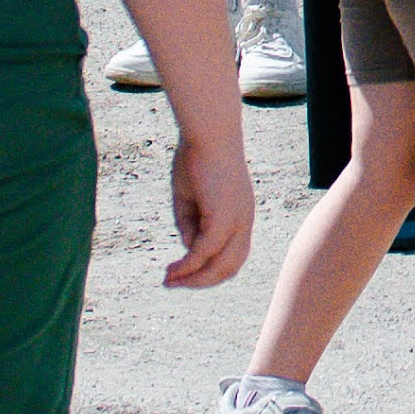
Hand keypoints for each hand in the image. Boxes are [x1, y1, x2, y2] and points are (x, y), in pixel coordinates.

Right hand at [163, 124, 252, 287]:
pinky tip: (173, 270)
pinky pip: (205, 251)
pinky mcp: (224, 218)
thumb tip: (190, 249)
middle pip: (230, 267)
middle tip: (174, 283)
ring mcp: (238, 221)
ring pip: (221, 266)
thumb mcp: (189, 197)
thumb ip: (191, 224)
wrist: (208, 130)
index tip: (184, 271)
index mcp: (240, 214)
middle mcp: (244, 221)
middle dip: (202, 281)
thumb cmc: (197, 155)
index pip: (232, 253)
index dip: (209, 268)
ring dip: (196, 279)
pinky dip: (189, 265)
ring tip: (170, 281)